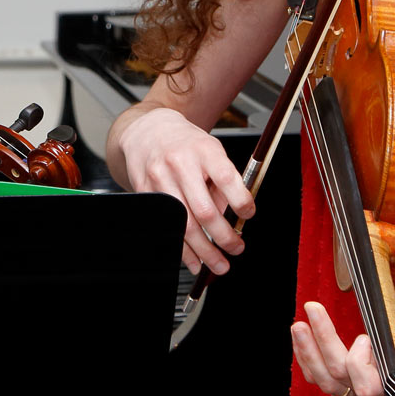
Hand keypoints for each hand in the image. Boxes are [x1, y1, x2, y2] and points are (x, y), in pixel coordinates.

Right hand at [118, 107, 250, 273]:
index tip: (248, 215)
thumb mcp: (211, 151)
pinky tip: (195, 261)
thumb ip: (223, 182)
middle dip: (224, 237)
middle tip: (236, 248)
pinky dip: (183, 250)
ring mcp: (160, 180)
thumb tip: (231, 218)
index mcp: (204, 150)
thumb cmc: (185, 143)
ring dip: (204, 251)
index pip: (226, 179)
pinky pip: (167, 228)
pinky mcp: (146, 193)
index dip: (241, 202)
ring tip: (220, 264)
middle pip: (205, 210)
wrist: (148, 131)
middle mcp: (180, 164)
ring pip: (184, 225)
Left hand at [291, 301, 383, 395]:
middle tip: (312, 308)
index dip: (360, 362)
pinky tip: (300, 338)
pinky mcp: (348, 380)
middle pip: (340, 375)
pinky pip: (321, 377)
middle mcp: (375, 392)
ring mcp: (359, 388)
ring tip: (298, 325)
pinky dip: (307, 358)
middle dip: (323, 342)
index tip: (364, 337)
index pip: (368, 385)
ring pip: (325, 380)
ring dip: (309, 352)